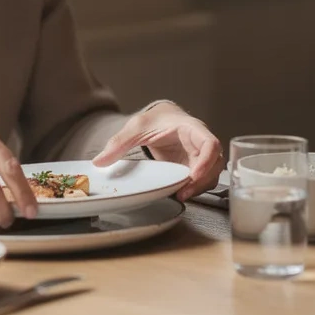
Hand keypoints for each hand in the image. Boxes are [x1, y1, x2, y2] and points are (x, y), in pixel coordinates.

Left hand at [91, 101, 222, 201]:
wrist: (161, 119)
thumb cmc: (154, 120)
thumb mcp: (136, 127)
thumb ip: (119, 142)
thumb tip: (99, 161)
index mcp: (191, 128)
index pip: (210, 143)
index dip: (206, 160)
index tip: (194, 175)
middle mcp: (200, 142)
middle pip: (215, 163)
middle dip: (202, 180)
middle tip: (183, 192)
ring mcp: (199, 156)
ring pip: (212, 174)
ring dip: (200, 186)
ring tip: (181, 195)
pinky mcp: (194, 166)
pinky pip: (202, 179)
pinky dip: (195, 188)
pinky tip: (180, 193)